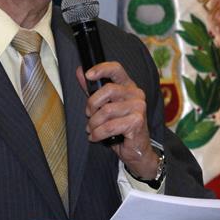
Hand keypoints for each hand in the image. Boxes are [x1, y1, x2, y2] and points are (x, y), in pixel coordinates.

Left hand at [76, 63, 159, 179]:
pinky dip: (98, 134)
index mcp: (128, 86)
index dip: (101, 69)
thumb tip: (80, 72)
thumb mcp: (105, 107)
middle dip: (92, 105)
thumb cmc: (121, 128)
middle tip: (88, 115)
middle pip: (108, 90)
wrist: (137, 150)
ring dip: (93, 123)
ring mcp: (138, 107)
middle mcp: (136, 94)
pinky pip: (109, 126)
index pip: (116, 69)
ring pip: (106, 111)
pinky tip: (96, 137)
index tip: (88, 75)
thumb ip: (93, 90)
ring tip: (92, 129)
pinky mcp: (137, 122)